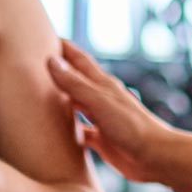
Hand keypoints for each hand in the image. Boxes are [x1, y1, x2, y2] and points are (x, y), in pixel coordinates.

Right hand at [48, 40, 177, 182]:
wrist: (156, 157)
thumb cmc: (132, 127)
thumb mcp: (99, 102)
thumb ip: (75, 84)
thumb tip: (51, 60)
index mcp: (102, 84)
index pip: (79, 59)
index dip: (63, 47)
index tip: (43, 34)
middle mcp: (101, 98)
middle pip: (75, 81)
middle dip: (57, 72)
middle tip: (35, 65)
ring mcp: (102, 119)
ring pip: (76, 106)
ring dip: (61, 101)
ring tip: (39, 98)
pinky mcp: (102, 140)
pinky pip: (81, 132)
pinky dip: (68, 131)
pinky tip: (56, 135)